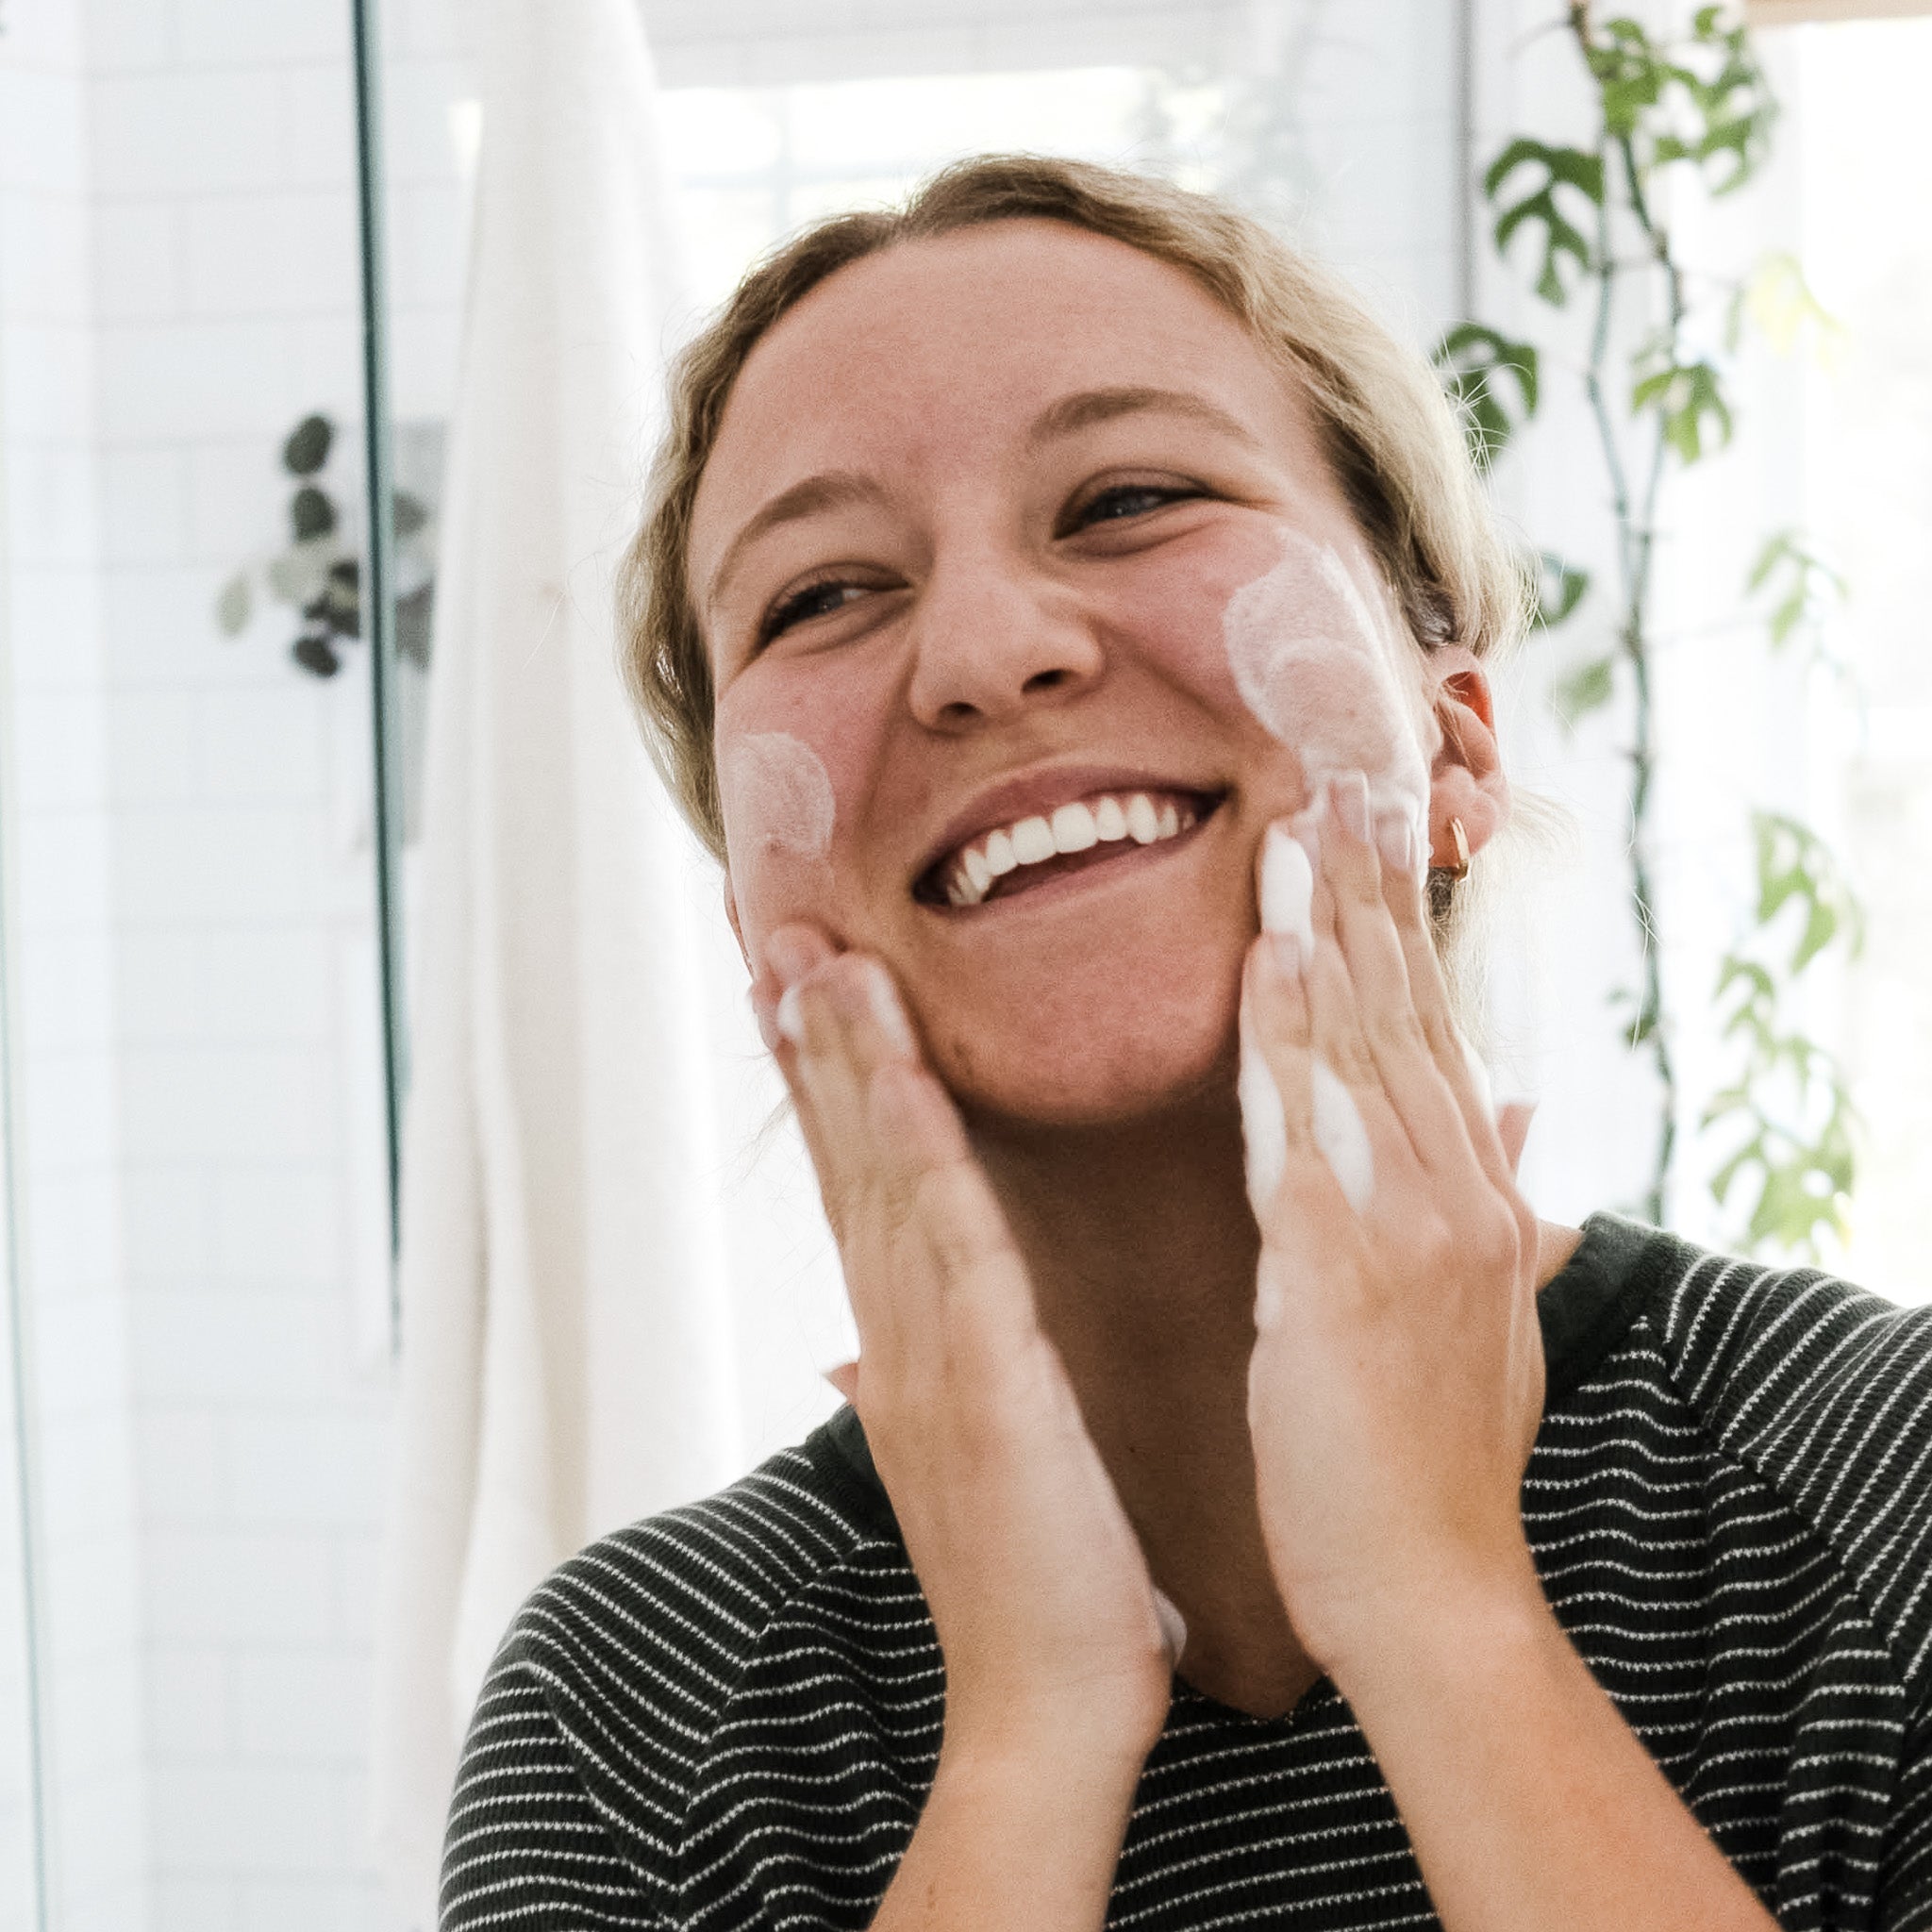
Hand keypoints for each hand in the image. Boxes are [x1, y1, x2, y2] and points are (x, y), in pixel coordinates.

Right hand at [756, 927, 1179, 1767]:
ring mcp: (927, 1355)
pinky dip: (911, 1152)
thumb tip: (884, 1339)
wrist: (1047, 1711)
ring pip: (876, 1179)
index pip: (860, 1184)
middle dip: (808, 1044)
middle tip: (774, 934)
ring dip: (841, 1064)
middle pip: (843, 1159)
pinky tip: (892, 1078)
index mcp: (912, 1341)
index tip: (799, 989)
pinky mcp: (981, 1384)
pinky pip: (946, 1245)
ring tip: (813, 963)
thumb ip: (937, 1374)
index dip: (825, 1083)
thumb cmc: (1045, 1579)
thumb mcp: (982, 1455)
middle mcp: (898, 1332)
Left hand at [1237, 772, 1545, 1680]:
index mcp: (1477, 1198)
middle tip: (1337, 779)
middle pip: (1407, 1014)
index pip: (1434, 1032)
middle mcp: (1457, 1194)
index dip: (1402, 927)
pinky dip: (1291, 1037)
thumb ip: (1504, 1199)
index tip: (1370, 834)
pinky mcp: (1344, 1274)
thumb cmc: (1430, 1456)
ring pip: (1367, 1048)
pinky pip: (1309, 1132)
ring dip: (1332, 927)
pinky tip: (1270, 955)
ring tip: (1301, 824)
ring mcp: (1409, 1228)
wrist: (1429, 1590)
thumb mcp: (1487, 1313)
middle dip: (1370, 894)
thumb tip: (1522, 1107)